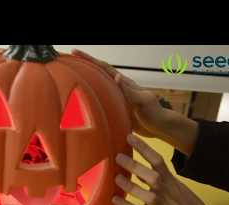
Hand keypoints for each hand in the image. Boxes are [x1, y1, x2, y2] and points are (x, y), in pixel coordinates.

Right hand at [71, 49, 198, 155]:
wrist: (160, 127)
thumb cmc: (154, 113)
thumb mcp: (143, 100)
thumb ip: (130, 90)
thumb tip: (117, 76)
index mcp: (124, 84)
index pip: (104, 68)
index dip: (90, 59)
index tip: (76, 52)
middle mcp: (118, 89)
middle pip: (98, 75)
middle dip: (84, 67)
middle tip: (69, 63)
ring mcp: (117, 99)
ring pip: (98, 89)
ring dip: (86, 85)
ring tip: (70, 83)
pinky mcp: (117, 111)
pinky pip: (100, 104)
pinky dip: (91, 103)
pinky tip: (83, 106)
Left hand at [112, 134, 214, 204]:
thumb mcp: (178, 189)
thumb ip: (160, 180)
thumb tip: (139, 174)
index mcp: (170, 180)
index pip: (156, 159)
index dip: (142, 147)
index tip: (129, 137)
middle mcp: (162, 189)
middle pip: (145, 172)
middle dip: (130, 163)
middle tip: (117, 156)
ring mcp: (155, 204)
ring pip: (137, 191)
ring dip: (124, 183)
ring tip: (116, 177)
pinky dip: (123, 204)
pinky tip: (114, 199)